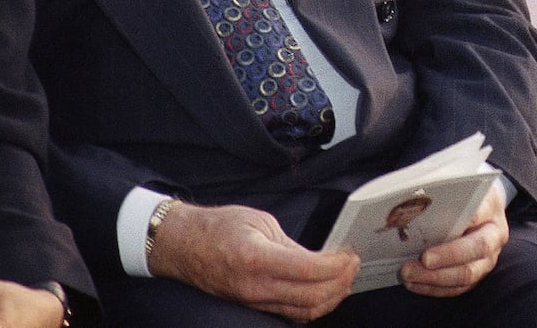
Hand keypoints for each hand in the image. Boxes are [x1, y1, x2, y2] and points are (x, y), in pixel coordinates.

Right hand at [148, 202, 358, 321]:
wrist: (182, 246)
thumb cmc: (218, 227)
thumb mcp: (260, 221)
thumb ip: (291, 244)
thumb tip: (322, 258)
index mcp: (257, 258)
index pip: (309, 270)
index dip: (337, 265)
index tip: (350, 254)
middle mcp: (255, 286)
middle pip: (312, 296)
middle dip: (341, 282)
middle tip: (354, 264)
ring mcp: (253, 301)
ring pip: (304, 311)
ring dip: (332, 297)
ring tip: (345, 278)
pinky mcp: (253, 306)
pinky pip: (290, 314)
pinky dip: (314, 306)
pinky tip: (326, 291)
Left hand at [397, 183, 506, 297]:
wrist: (482, 205)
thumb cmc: (465, 194)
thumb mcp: (459, 184)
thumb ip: (444, 190)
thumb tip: (414, 197)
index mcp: (492, 209)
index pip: (477, 217)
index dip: (457, 226)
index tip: (434, 237)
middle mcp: (495, 236)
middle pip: (476, 250)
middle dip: (446, 258)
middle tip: (420, 260)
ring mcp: (488, 258)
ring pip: (468, 275)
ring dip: (436, 279)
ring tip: (409, 275)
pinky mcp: (477, 274)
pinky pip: (458, 288)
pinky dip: (435, 288)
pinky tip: (415, 284)